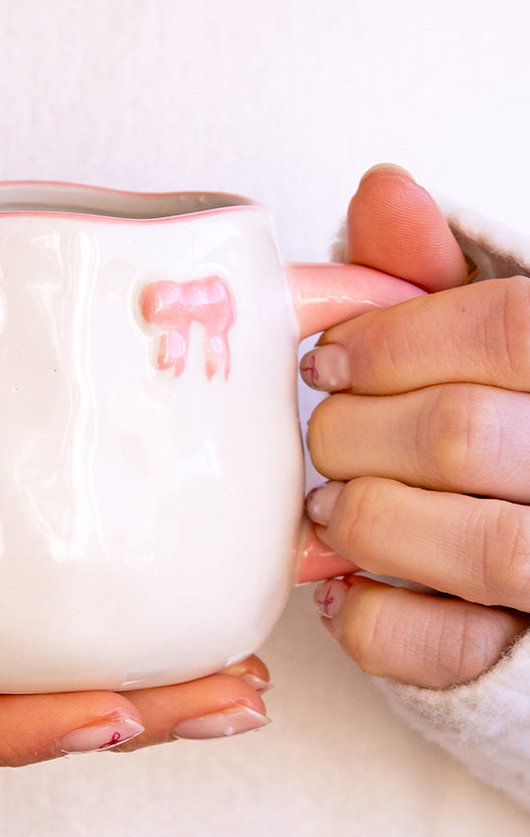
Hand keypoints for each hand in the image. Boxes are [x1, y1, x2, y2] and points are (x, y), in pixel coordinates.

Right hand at [0, 458, 270, 789]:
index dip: (21, 733)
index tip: (119, 710)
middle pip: (5, 734)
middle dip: (127, 723)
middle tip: (237, 695)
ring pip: (21, 705)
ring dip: (133, 695)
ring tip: (235, 673)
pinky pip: (4, 663)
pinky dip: (84, 653)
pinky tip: (156, 629)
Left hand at [302, 164, 529, 688]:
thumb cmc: (514, 429)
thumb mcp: (496, 344)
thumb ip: (444, 277)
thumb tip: (381, 188)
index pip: (511, 329)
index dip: (397, 340)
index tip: (327, 359)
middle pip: (461, 434)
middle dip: (353, 433)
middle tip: (326, 435)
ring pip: (470, 546)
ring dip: (363, 518)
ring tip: (331, 505)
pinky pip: (444, 647)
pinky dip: (369, 616)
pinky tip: (350, 584)